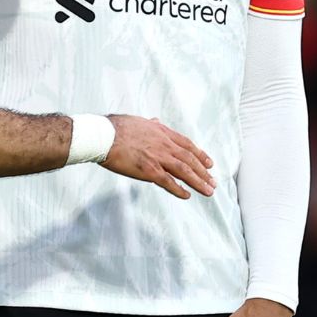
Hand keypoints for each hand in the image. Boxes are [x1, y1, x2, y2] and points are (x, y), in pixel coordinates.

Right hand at [100, 115, 214, 198]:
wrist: (103, 136)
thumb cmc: (115, 128)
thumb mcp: (138, 121)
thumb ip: (150, 124)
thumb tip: (156, 122)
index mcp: (161, 132)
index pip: (186, 144)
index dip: (200, 154)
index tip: (209, 163)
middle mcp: (163, 144)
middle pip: (189, 159)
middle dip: (203, 171)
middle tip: (213, 181)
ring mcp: (158, 157)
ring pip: (184, 171)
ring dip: (198, 181)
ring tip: (208, 190)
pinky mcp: (149, 170)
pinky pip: (168, 182)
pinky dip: (179, 189)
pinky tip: (187, 195)